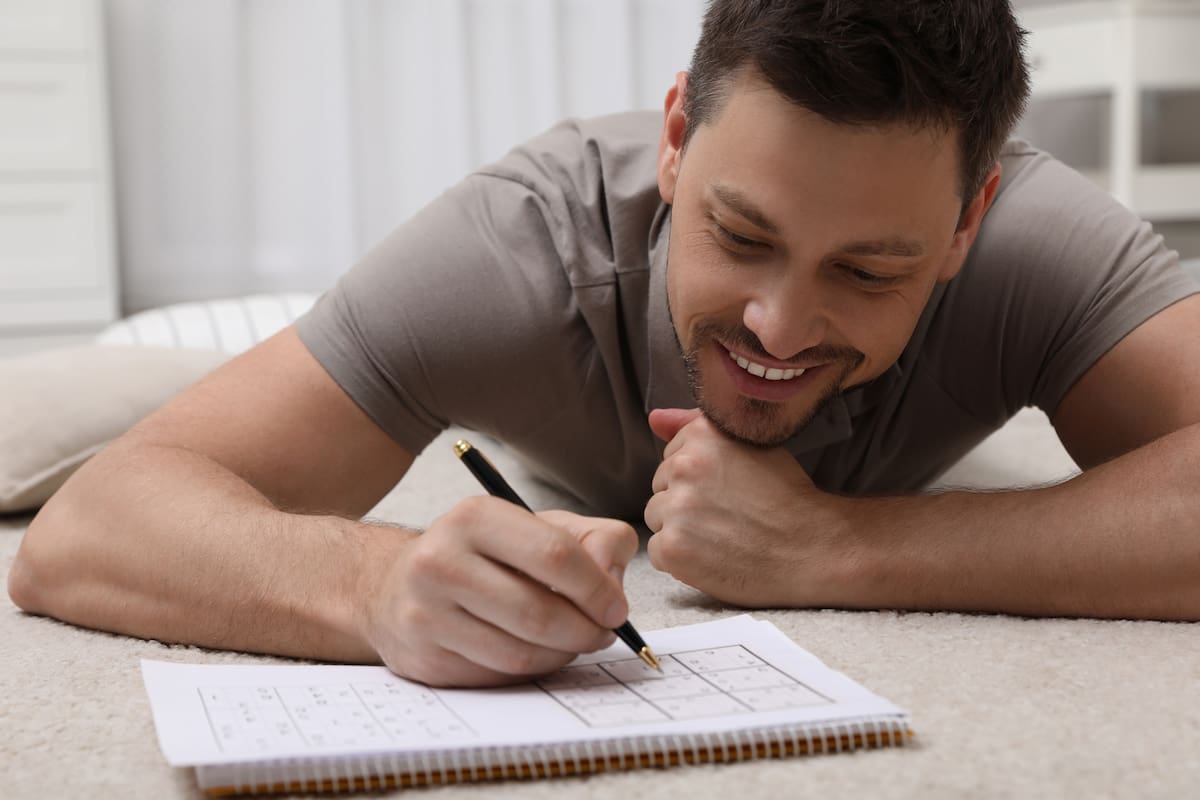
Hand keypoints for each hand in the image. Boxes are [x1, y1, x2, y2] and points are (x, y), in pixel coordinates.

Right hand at [363, 498, 636, 686]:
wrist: (393, 585)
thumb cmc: (482, 554)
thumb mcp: (537, 527)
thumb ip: (593, 540)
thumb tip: (614, 583)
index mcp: (475, 517)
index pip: (554, 555)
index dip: (597, 589)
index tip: (616, 608)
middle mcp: (440, 561)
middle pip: (539, 613)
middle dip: (585, 631)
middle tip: (602, 633)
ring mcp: (426, 613)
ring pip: (520, 653)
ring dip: (561, 655)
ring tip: (571, 642)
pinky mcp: (422, 657)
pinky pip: (497, 676)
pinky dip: (530, 670)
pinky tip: (533, 652)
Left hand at [644, 408, 855, 606]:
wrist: (812, 549)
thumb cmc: (785, 497)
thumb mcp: (750, 446)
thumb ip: (695, 427)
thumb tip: (653, 418)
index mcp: (701, 434)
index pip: (672, 456)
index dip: (700, 478)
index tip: (729, 490)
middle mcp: (684, 466)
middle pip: (661, 487)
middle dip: (686, 502)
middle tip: (728, 516)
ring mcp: (676, 508)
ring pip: (657, 518)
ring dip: (680, 530)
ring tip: (721, 536)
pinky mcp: (672, 548)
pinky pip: (657, 551)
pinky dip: (680, 559)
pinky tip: (713, 557)